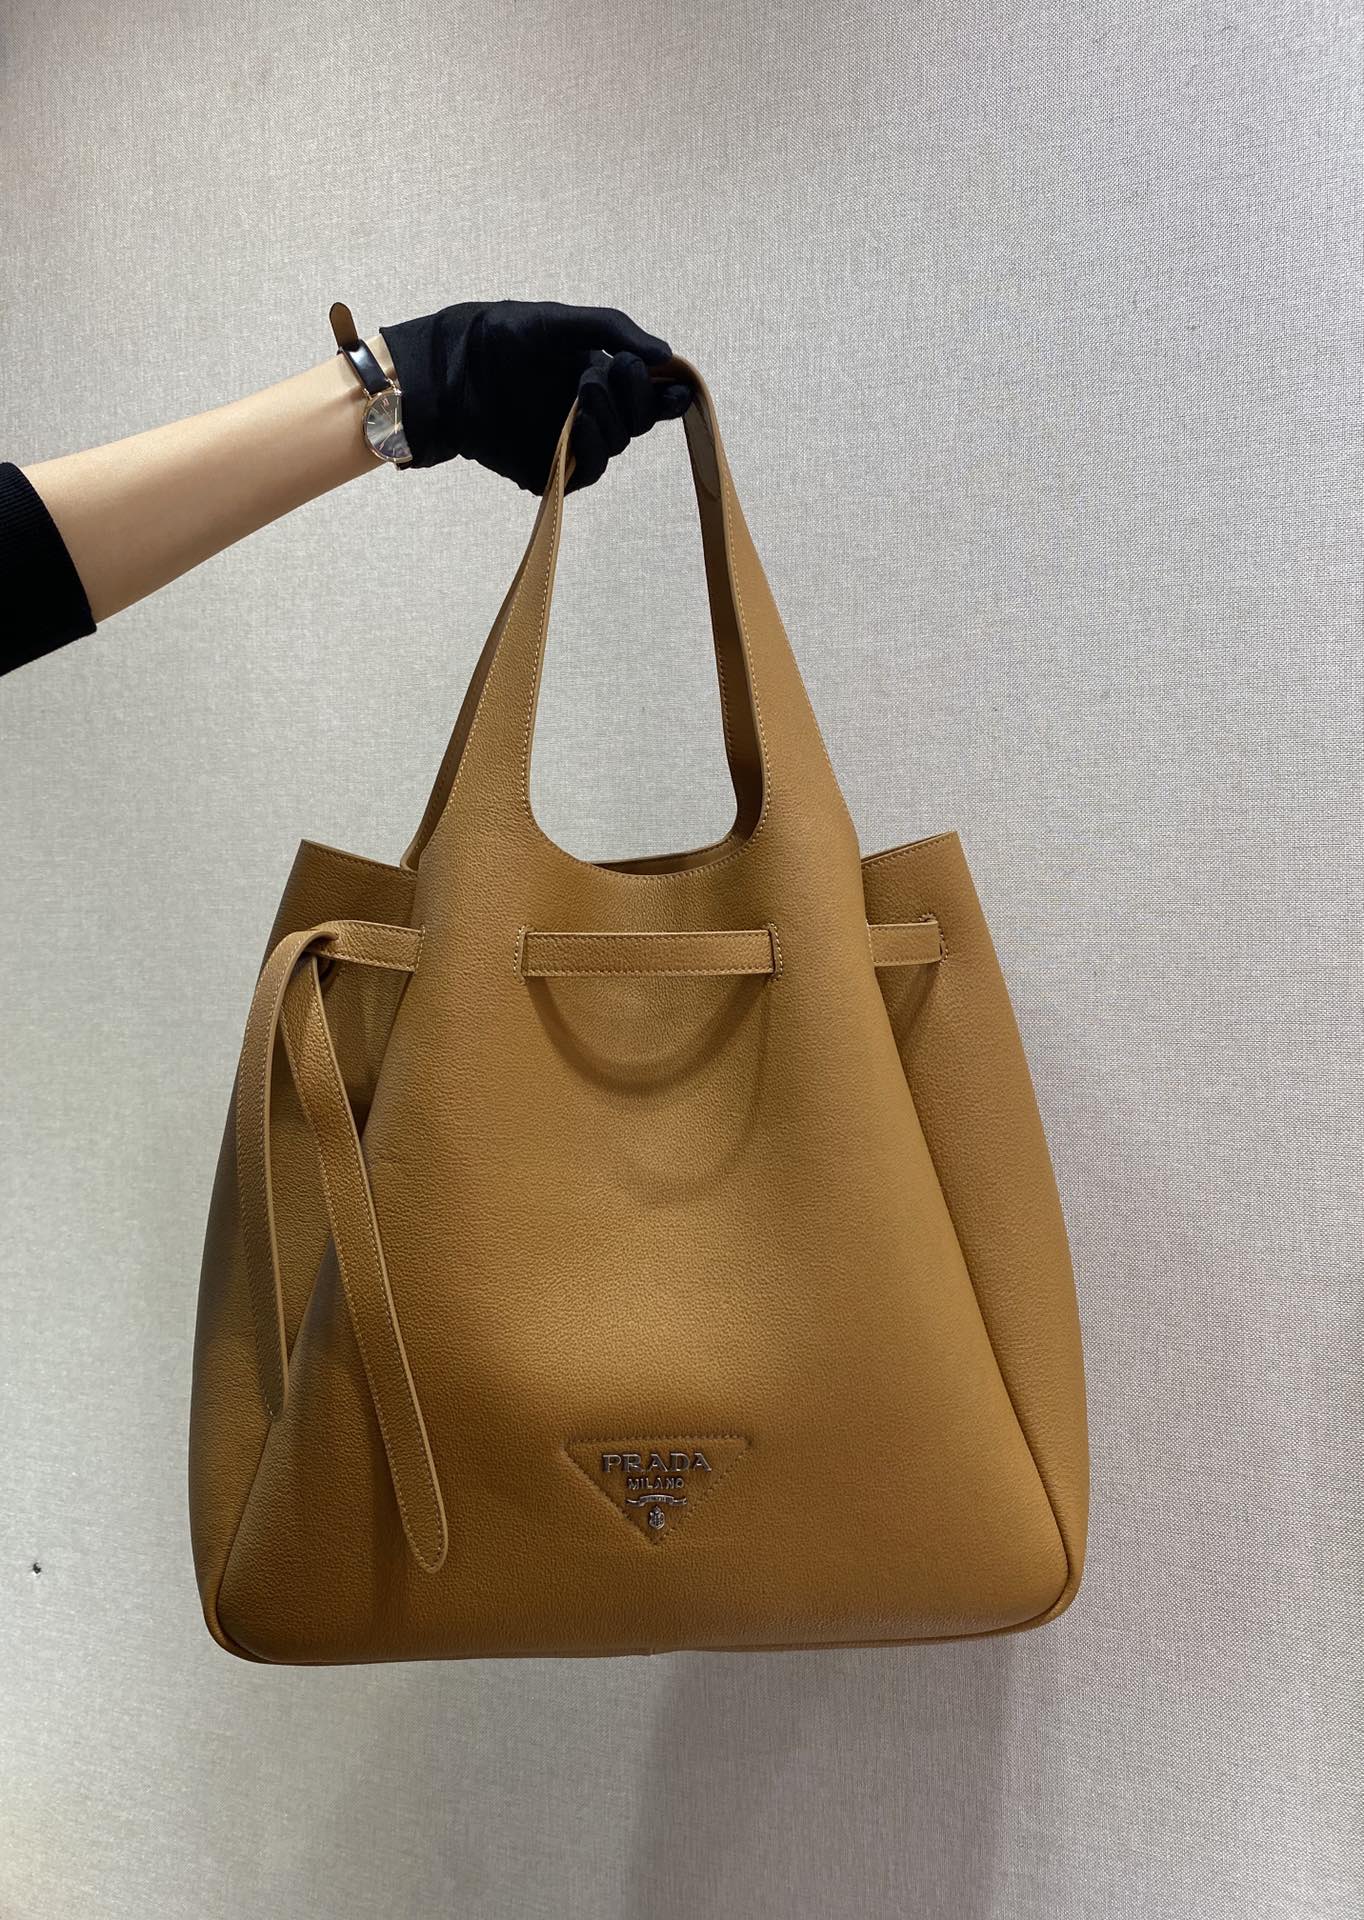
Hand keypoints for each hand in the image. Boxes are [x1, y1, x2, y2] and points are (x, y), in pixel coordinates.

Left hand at [378, 300, 693, 493]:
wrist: (448, 369)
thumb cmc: (498, 337)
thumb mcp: (560, 321)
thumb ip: (613, 330)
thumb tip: (666, 356)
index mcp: (595, 376)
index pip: (644, 393)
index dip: (663, 393)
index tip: (673, 386)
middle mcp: (587, 412)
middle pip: (638, 421)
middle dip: (635, 398)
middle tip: (614, 372)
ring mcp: (568, 442)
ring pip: (616, 445)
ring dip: (611, 419)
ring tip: (584, 392)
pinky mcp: (548, 469)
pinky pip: (587, 470)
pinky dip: (591, 448)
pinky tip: (579, 425)